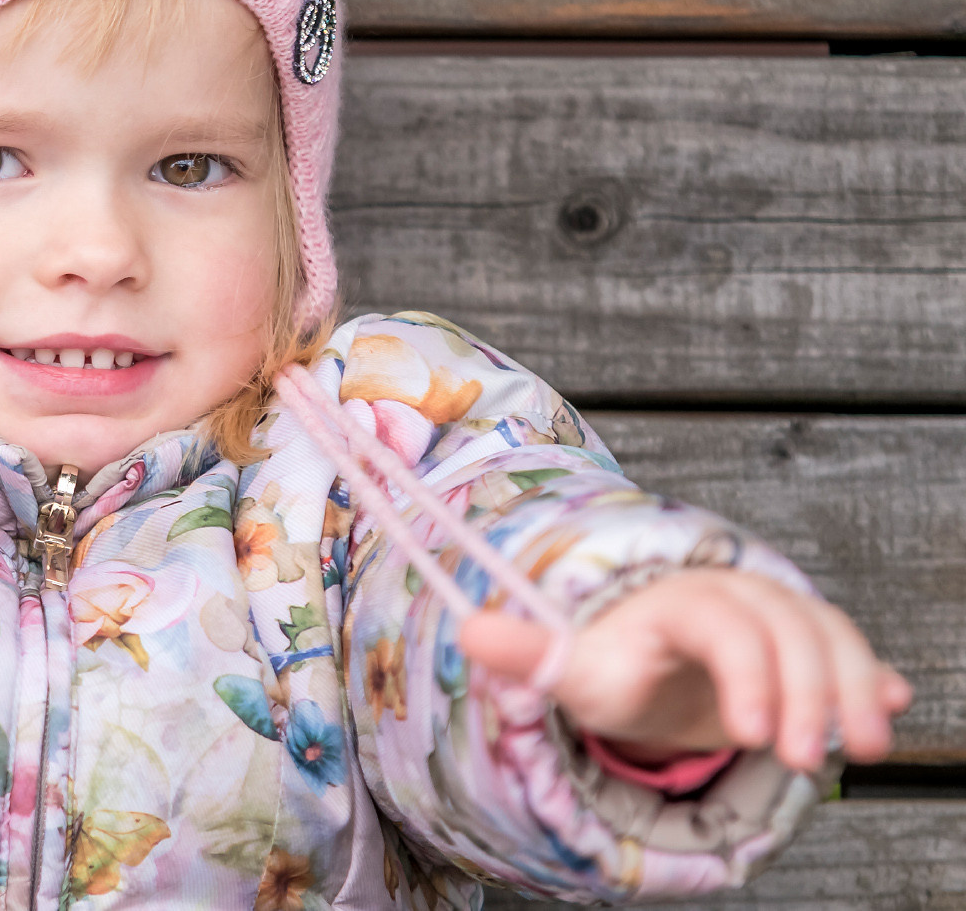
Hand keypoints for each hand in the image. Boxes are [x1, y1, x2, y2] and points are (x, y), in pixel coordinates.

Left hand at [460, 568, 912, 772]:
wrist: (650, 660)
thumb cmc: (615, 665)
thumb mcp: (573, 666)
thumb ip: (530, 653)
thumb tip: (466, 630)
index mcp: (679, 601)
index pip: (723, 625)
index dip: (746, 672)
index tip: (754, 734)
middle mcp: (738, 598)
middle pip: (788, 628)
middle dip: (808, 692)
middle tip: (806, 760)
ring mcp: (780, 619)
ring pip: (831, 636)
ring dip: (852, 688)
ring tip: (862, 747)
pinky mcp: (811, 646)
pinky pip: (853, 649)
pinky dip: (874, 676)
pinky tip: (892, 705)